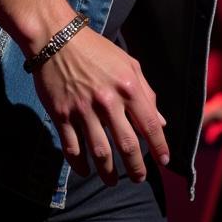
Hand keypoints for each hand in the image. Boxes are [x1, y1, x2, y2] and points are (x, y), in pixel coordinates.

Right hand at [32, 27, 168, 184]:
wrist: (57, 39)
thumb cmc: (97, 50)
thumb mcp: (129, 64)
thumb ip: (147, 93)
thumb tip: (162, 122)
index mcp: (128, 86)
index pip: (150, 124)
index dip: (159, 146)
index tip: (164, 161)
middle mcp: (108, 100)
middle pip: (127, 144)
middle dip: (136, 167)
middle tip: (139, 179)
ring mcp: (83, 110)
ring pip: (100, 153)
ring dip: (109, 173)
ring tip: (114, 182)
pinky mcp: (62, 115)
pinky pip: (72, 149)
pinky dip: (80, 165)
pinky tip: (87, 171)